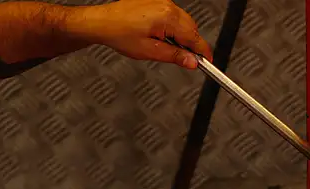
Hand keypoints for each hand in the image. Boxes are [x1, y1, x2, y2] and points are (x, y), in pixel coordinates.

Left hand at [74, 0, 212, 68]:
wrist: (102, 22)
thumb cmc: (119, 33)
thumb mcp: (151, 51)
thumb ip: (175, 56)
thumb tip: (192, 62)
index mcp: (167, 17)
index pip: (195, 38)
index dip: (202, 52)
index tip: (207, 62)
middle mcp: (167, 6)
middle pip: (192, 28)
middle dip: (191, 44)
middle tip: (185, 59)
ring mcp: (161, 2)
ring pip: (184, 22)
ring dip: (182, 36)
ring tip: (165, 46)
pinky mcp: (156, 2)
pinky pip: (174, 15)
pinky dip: (174, 27)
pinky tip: (161, 36)